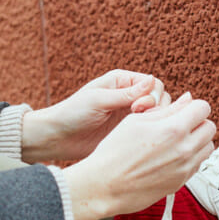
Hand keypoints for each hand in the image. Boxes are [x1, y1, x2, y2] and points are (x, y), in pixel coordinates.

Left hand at [21, 70, 169, 162]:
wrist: (58, 138)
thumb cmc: (73, 113)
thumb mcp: (99, 100)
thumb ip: (126, 93)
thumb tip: (152, 81)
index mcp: (122, 82)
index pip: (154, 84)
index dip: (153, 95)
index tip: (138, 107)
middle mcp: (129, 97)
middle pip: (160, 99)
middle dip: (156, 108)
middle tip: (139, 117)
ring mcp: (131, 115)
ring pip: (157, 116)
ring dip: (155, 121)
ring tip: (139, 129)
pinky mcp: (129, 132)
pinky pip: (148, 131)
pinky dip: (150, 133)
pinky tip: (139, 138)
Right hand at [63, 93, 215, 219]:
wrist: (105, 185)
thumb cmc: (114, 153)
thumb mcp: (136, 120)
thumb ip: (167, 110)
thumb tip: (186, 100)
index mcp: (173, 129)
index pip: (203, 108)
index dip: (193, 106)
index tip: (185, 109)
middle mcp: (184, 149)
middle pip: (210, 127)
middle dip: (198, 122)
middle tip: (181, 124)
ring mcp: (184, 168)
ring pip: (208, 148)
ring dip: (198, 141)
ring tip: (177, 141)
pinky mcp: (181, 182)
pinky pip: (198, 165)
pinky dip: (191, 158)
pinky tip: (172, 156)